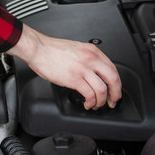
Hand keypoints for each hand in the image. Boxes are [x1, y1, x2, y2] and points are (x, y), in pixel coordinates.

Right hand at [8, 25, 122, 109]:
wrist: (38, 49)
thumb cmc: (52, 50)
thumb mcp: (77, 49)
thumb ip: (88, 58)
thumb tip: (95, 72)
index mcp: (92, 51)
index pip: (113, 68)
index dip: (116, 83)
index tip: (114, 90)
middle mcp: (90, 59)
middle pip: (113, 79)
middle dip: (115, 94)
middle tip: (112, 101)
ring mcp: (83, 69)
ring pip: (102, 89)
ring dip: (101, 101)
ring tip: (96, 105)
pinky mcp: (74, 79)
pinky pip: (89, 94)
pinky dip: (91, 102)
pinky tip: (87, 104)